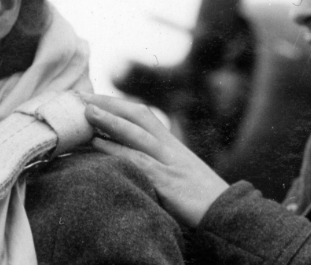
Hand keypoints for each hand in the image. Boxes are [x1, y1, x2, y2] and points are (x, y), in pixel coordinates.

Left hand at [82, 93, 228, 227]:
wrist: (229, 214)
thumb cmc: (201, 199)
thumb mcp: (179, 175)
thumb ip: (157, 164)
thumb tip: (128, 160)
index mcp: (172, 145)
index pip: (142, 115)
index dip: (117, 104)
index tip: (93, 97)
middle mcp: (170, 148)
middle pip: (139, 116)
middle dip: (110, 104)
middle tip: (81, 96)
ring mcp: (170, 163)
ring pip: (137, 135)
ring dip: (111, 121)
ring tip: (86, 112)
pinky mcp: (168, 183)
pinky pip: (139, 163)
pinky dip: (118, 151)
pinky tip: (98, 146)